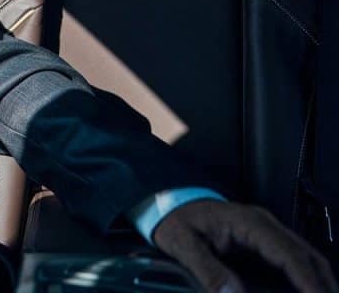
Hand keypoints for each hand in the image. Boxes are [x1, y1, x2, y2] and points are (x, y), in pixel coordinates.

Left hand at [153, 200, 336, 291]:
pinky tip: (301, 292)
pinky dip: (301, 277)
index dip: (306, 280)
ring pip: (303, 256)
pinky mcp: (260, 241)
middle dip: (320, 283)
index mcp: (248, 222)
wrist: (165, 202)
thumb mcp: (182, 245)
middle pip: (306, 255)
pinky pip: (289, 259)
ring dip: (314, 280)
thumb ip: (207, 271)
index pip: (288, 253)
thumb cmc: (174, 219)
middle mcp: (263, 224)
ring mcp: (265, 231)